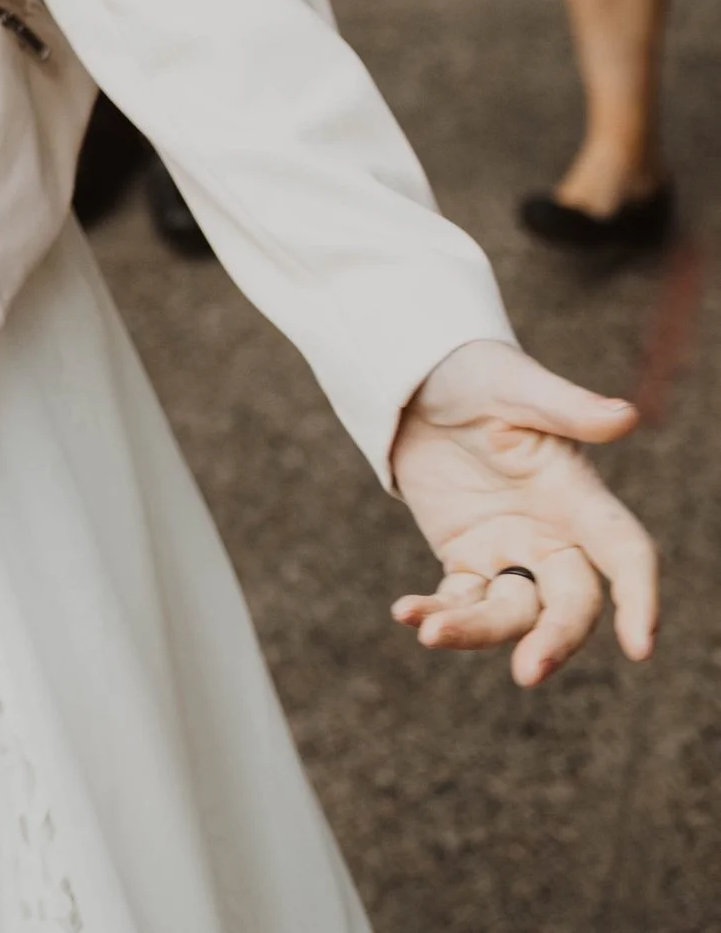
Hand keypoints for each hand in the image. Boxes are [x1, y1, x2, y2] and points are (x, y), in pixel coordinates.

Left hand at [389, 340, 657, 687]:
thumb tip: (626, 415)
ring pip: (511, 614)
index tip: (640, 647)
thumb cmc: (476, 373)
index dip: (639, 598)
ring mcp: (509, 552)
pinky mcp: (466, 560)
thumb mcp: (515, 384)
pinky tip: (406, 613)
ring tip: (431, 633)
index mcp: (578, 495)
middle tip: (527, 673)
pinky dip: (436, 614)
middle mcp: (553, 534)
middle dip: (555, 640)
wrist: (417, 379)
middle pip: (571, 604)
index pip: (625, 553)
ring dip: (478, 632)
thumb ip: (567, 407)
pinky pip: (460, 602)